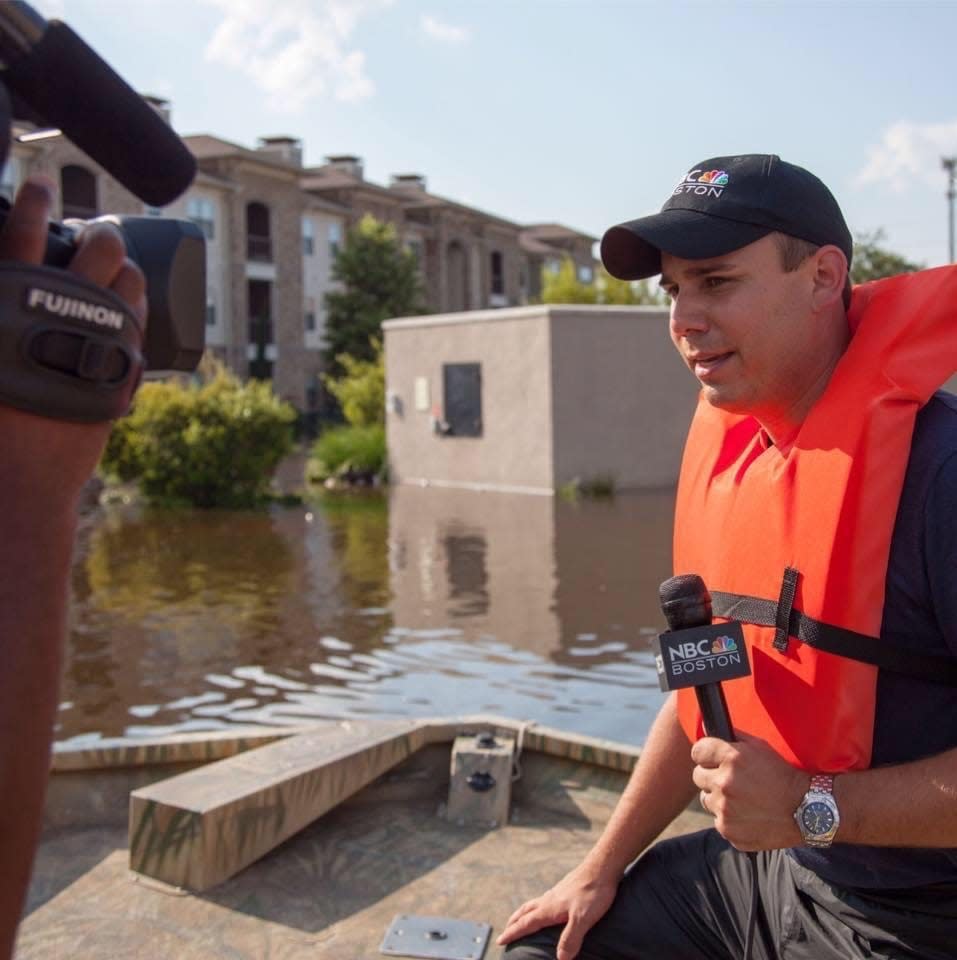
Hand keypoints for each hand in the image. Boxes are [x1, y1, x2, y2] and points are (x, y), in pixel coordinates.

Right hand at [0, 175, 146, 502]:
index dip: (33, 202)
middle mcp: (59, 317)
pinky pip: (142, 326)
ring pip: (129, 284)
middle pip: (95, 252)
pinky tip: (135, 301)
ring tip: (118, 267)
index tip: (42, 183)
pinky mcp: (123, 370)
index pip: (22, 236)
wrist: (20, 478)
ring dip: (126, 267)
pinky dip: (139, 309)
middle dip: (101, 235)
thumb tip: (2, 290)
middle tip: (95, 235)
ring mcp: (98, 343)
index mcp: (9, 305)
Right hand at [496, 861, 618, 959]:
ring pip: (534, 903)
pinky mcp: (566, 889)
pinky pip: (545, 899)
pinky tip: (548, 907)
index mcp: (549, 908)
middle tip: (505, 930)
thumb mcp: (583, 918)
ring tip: (521, 918)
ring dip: (524, 913)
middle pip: (525, 911)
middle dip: (514, 922)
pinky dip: (538, 906)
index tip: (500, 940)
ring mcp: (557, 893)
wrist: (603, 866)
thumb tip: (560, 959)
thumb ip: (570, 938)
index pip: (526, 923)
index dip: (513, 933)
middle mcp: (549, 899)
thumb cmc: (593, 891)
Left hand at [691, 733, 806, 850]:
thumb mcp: (760, 747)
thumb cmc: (783, 775)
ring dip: (718, 798)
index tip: (713, 759)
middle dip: (711, 776)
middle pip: (697, 776)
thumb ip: (732, 736)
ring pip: (706, 800)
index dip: (706, 755)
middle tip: (730, 781)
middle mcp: (724, 783)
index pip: (697, 751)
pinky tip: (748, 815)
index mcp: (730, 758)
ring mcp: (725, 810)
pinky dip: (729, 819)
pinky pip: (719, 821)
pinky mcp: (729, 831)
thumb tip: (707, 730)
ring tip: (742, 799)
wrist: (806, 810)